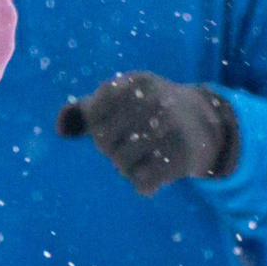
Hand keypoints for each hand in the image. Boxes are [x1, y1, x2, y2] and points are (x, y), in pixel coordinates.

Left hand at [57, 72, 240, 194]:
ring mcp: (170, 127)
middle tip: (129, 146)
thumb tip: (60, 129)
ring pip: (122, 163)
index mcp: (134, 82)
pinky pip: (143, 181)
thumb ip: (88, 109)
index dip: (97, 127)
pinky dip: (144, 184)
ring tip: (141, 160)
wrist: (206, 123)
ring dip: (127, 168)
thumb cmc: (152, 110)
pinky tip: (153, 175)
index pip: (93, 114)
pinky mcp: (182, 155)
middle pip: (103, 141)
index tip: (114, 126)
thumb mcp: (124, 98)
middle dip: (110, 150)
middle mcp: (153, 100)